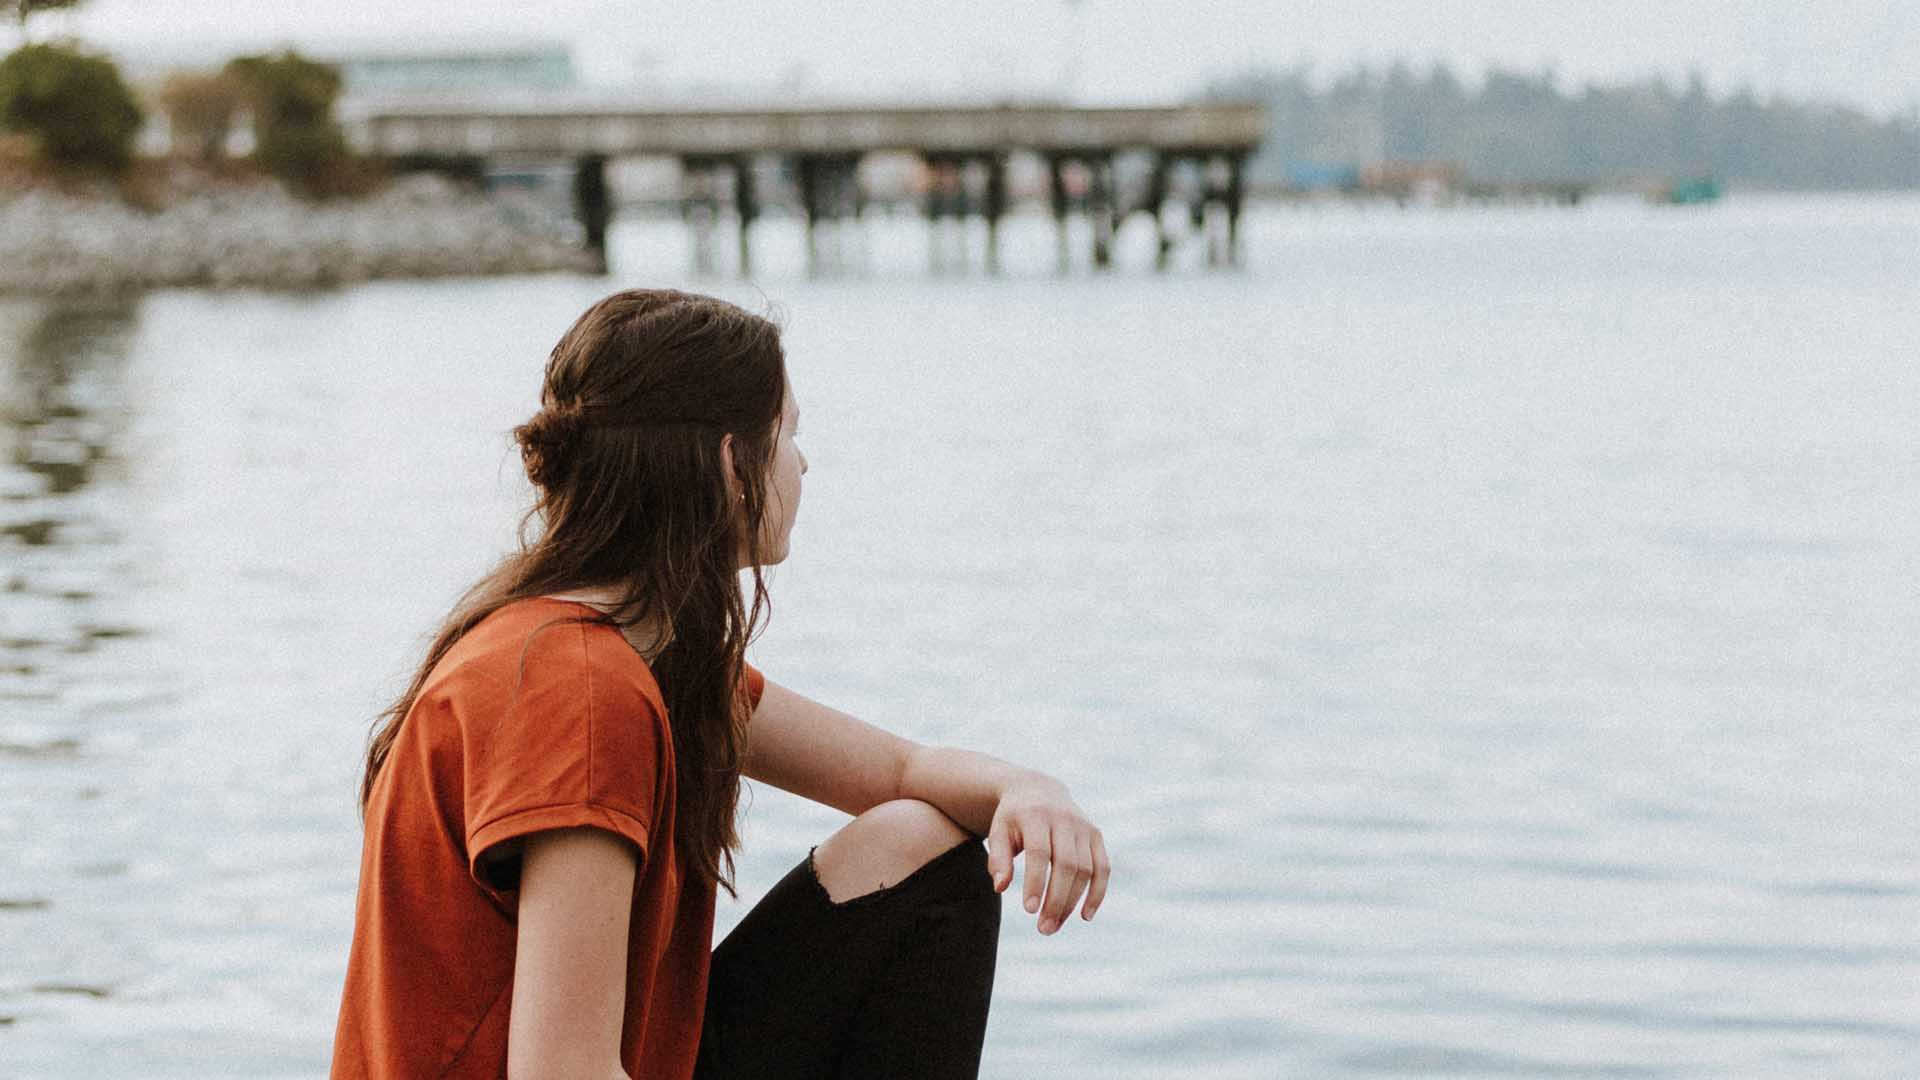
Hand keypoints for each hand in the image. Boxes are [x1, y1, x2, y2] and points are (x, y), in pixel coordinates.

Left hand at [985, 773, 1108, 934]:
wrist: (1037, 790)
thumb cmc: (1013, 818)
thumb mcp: (998, 832)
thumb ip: (998, 859)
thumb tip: (1000, 887)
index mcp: (1036, 815)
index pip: (1039, 853)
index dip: (1036, 882)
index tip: (1029, 910)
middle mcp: (1064, 819)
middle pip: (1066, 864)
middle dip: (1057, 899)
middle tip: (1044, 928)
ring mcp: (1084, 827)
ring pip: (1085, 869)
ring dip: (1073, 902)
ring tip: (1054, 925)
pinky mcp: (1096, 835)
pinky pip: (1102, 867)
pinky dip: (1097, 892)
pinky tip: (1085, 915)